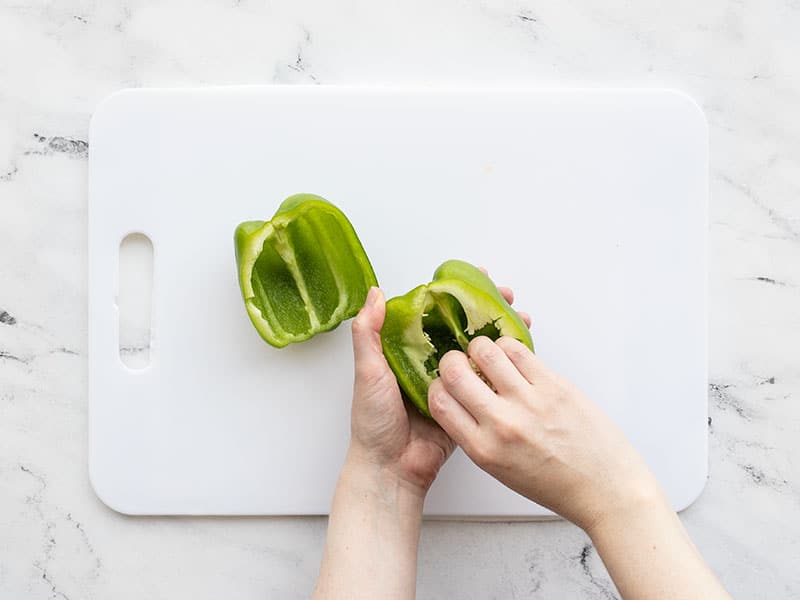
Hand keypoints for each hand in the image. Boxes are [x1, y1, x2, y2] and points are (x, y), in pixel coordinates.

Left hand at [347, 283, 530, 495]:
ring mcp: (450, 381)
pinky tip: (521, 353)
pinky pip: (486, 380)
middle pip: (462, 326)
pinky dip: (503, 365)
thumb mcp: (368, 372)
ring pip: (478, 349)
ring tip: (521, 318)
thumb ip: (368, 334)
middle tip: (507, 296)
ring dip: (500, 332)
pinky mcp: (466, 403)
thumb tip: (376, 294)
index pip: (435, 311)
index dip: (457, 293)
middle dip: (486, 308)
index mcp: (406, 349)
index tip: (479, 277)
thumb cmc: (373, 421)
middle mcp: (429, 361)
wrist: (391, 468)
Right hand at [428, 335, 659, 530]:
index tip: (446, 384)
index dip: (437, 386)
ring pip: (486, 351)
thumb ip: (478, 435)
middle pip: (454, 372)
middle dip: (452, 360)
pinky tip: (513, 357)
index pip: (440, 403)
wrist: (605, 488)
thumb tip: (464, 400)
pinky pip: (519, 350)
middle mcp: (502, 424)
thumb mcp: (502, 470)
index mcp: (484, 450)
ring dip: (480, 347)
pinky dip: (509, 347)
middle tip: (461, 361)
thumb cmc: (557, 484)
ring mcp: (529, 402)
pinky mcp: (554, 385)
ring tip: (489, 355)